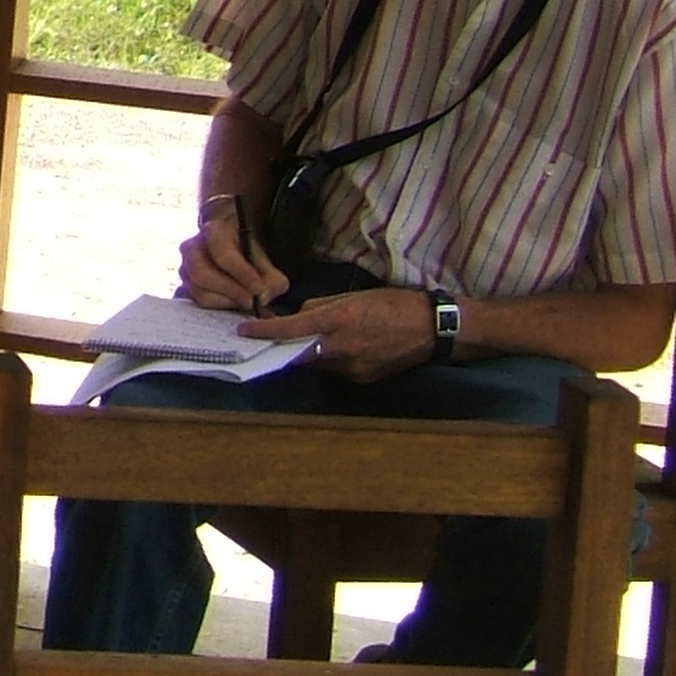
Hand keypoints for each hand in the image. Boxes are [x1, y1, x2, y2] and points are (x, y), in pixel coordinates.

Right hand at [180, 207, 286, 315]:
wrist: (233, 254)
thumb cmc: (249, 255)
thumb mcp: (266, 263)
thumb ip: (272, 280)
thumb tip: (261, 298)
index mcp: (214, 232)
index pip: (223, 254)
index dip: (242, 274)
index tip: (259, 289)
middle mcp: (191, 247)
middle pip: (201, 273)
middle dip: (230, 291)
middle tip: (251, 301)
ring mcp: (184, 268)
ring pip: (199, 292)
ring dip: (225, 301)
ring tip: (245, 302)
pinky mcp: (184, 287)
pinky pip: (197, 302)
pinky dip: (219, 308)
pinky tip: (235, 305)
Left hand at [239, 287, 436, 382]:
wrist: (432, 329)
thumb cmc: (393, 304)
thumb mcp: (352, 296)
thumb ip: (320, 307)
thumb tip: (296, 317)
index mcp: (340, 320)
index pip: (292, 329)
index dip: (266, 331)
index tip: (244, 331)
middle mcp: (343, 347)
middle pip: (298, 352)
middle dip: (283, 346)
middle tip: (268, 338)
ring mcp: (353, 367)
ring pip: (316, 362)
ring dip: (307, 352)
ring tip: (309, 339)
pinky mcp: (362, 378)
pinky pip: (334, 369)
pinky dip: (329, 359)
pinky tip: (339, 347)